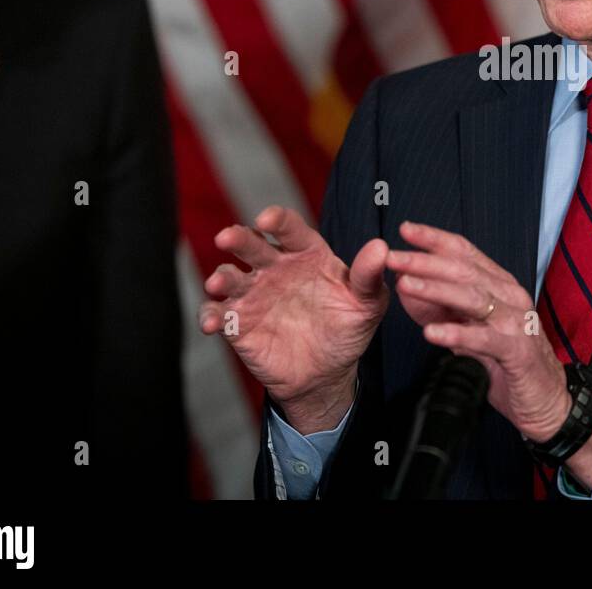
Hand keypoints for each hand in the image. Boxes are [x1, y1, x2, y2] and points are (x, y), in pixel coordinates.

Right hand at [199, 206, 388, 424]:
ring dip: (221, 276)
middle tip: (227, 237)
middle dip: (238, 237)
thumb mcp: (368, 303)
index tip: (268, 218)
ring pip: (230, 276)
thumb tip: (381, 247)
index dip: (278, 219)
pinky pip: (218, 314)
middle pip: (252, 245)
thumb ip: (370, 275)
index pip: (290, 229)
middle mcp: (275, 268)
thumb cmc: (348, 327)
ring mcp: (254, 294)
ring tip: (219, 282)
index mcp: (306, 254)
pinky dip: (210, 315)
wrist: (328, 373)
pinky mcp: (239, 323)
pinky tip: (212, 323)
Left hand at [385, 221, 571, 441]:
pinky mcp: (518, 351)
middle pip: (465, 270)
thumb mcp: (468, 328)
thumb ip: (440, 308)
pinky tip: (432, 333)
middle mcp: (510, 296)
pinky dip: (457, 333)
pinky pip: (485, 339)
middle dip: (426, 261)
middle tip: (393, 257)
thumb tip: (407, 285)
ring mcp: (516, 322)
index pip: (465, 252)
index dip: (434, 239)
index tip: (406, 230)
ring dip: (436, 289)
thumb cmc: (508, 360)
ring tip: (406, 285)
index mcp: (499, 285)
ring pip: (474, 297)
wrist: (546, 399)